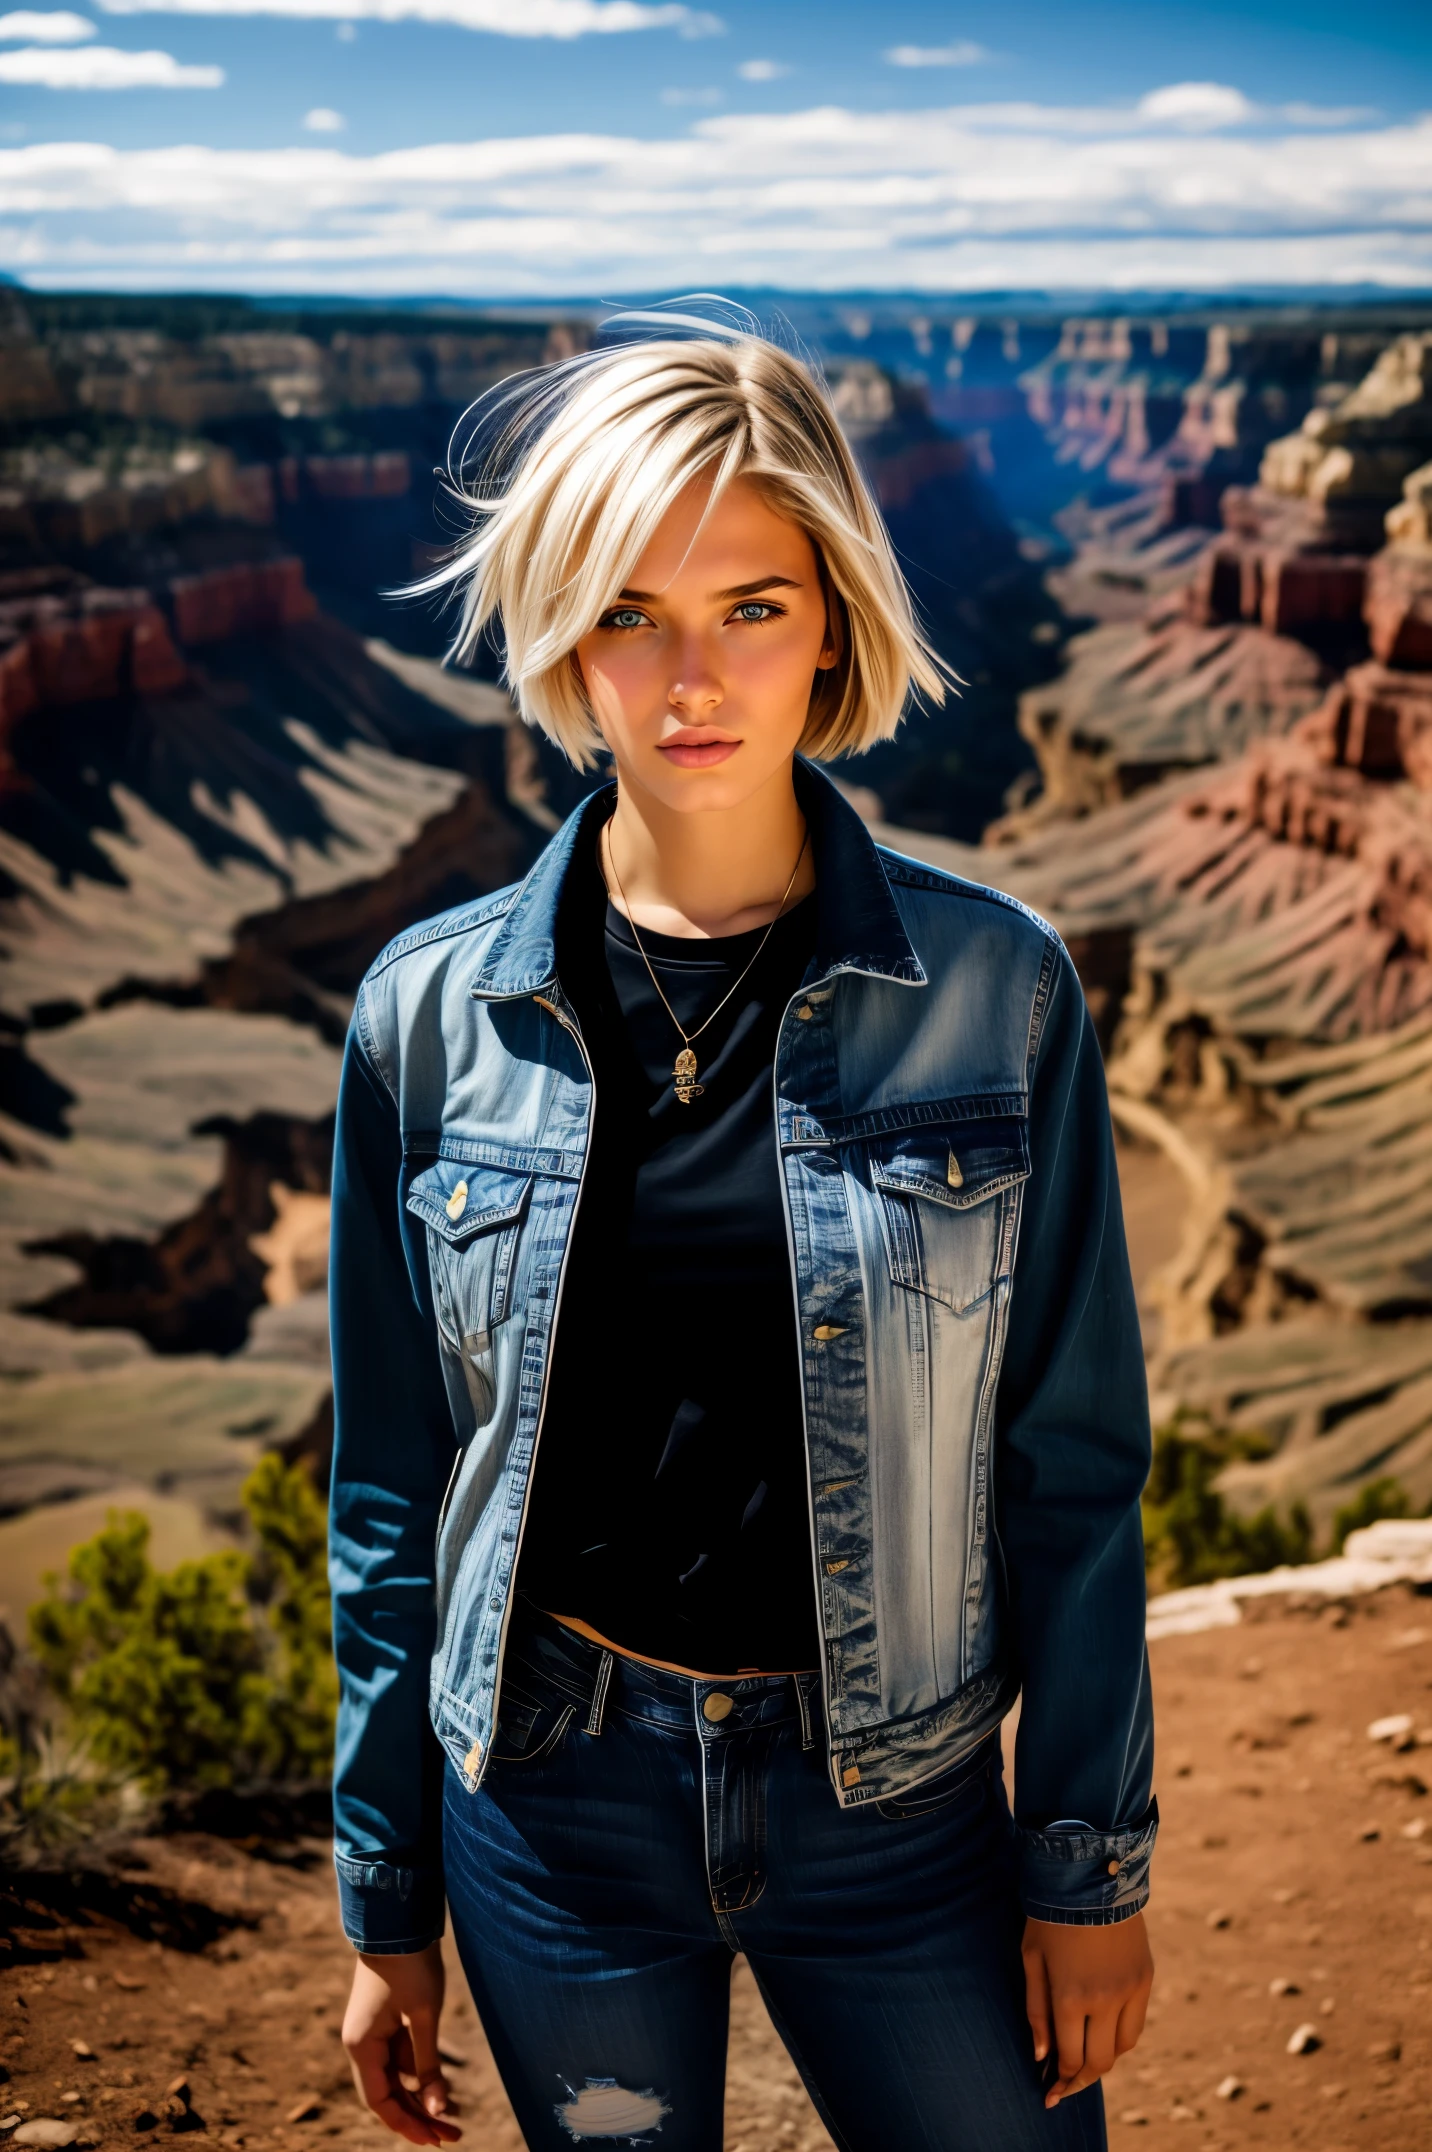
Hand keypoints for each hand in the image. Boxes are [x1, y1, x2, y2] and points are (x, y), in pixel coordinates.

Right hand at [342, 1942, 462, 2145]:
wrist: (399, 1919)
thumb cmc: (411, 1965)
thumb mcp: (423, 2016)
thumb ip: (428, 2065)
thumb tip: (438, 2111)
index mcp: (362, 2047)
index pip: (380, 2102)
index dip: (406, 2125)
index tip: (434, 2140)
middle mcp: (362, 2044)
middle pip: (388, 2095)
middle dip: (418, 2117)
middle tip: (453, 2136)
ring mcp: (373, 2032)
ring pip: (396, 2078)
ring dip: (422, 2097)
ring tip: (456, 2117)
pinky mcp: (386, 2021)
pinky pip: (401, 2058)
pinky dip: (420, 2074)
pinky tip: (444, 2085)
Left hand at [1022, 1911, 1153, 2108]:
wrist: (1092, 1877)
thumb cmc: (1051, 1917)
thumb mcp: (1031, 1959)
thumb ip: (1035, 2011)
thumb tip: (1041, 2056)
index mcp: (1070, 1997)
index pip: (1070, 2058)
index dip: (1060, 2081)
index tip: (1050, 2092)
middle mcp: (1104, 2000)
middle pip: (1099, 2062)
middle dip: (1080, 2080)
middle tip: (1066, 2086)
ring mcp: (1129, 1991)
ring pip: (1121, 2048)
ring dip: (1103, 2061)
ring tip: (1084, 2060)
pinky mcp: (1145, 1979)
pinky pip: (1136, 2025)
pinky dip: (1120, 2039)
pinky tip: (1103, 2035)